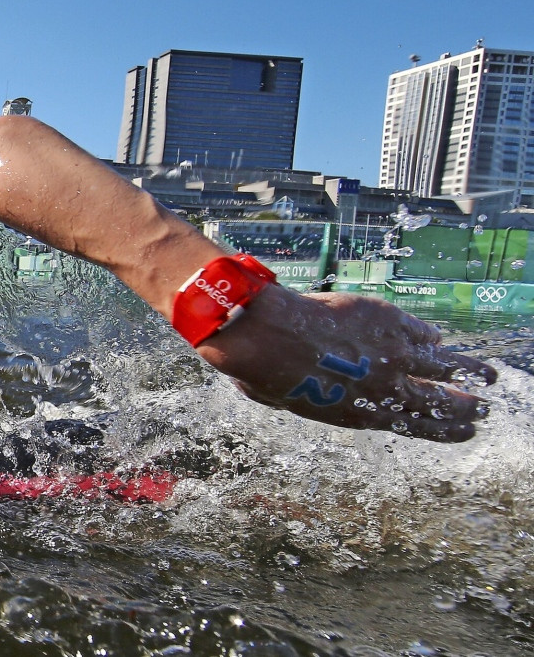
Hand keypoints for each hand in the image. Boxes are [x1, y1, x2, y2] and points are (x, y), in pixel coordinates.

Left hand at [198, 286, 496, 441]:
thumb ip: (311, 397)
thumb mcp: (286, 400)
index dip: (446, 430)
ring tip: (488, 376)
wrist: (269, 334)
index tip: (468, 431)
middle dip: (467, 407)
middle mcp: (386, 387)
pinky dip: (431, 337)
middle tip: (484, 408)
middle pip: (440, 401)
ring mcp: (392, 352)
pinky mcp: (387, 320)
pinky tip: (438, 339)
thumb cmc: (264, 371)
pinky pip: (419, 331)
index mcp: (363, 414)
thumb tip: (310, 387)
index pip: (417, 427)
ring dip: (469, 371)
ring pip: (444, 366)